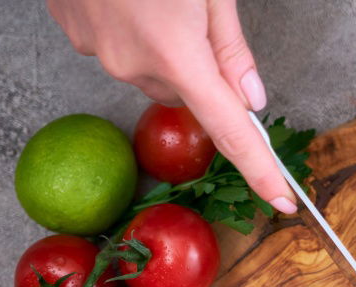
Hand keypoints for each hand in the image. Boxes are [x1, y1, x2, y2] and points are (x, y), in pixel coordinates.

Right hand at [47, 0, 296, 212]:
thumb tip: (252, 99)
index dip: (259, 169)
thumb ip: (231, 47)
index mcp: (176, 54)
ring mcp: (97, 51)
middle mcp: (133, 64)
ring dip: (165, 48)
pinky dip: (131, 31)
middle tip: (195, 17)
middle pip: (187, 92)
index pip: (230, 130)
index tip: (281, 199)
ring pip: (152, 72)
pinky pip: (118, 50)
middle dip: (201, 68)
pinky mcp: (74, 34)